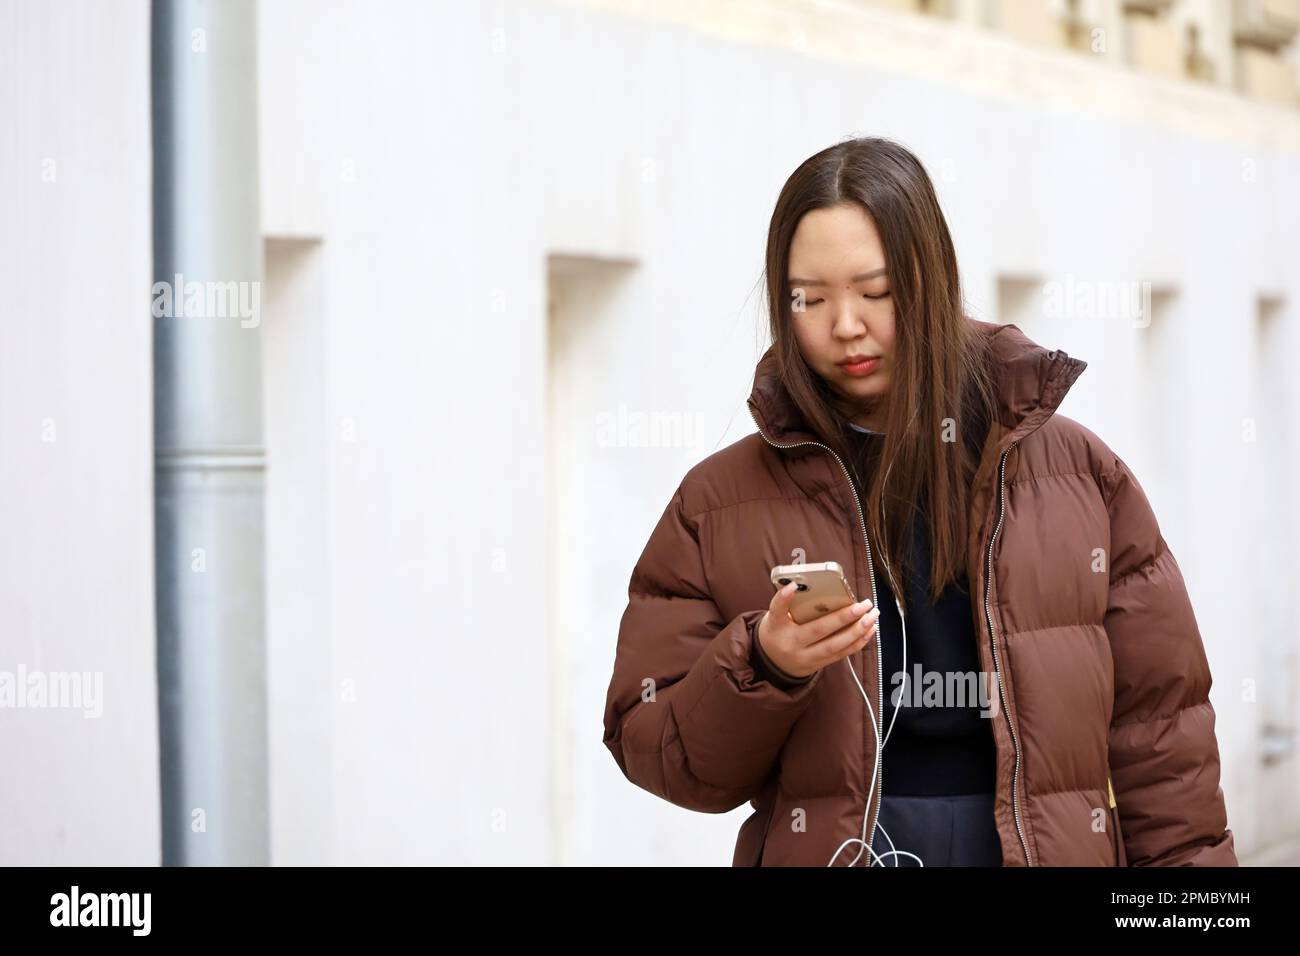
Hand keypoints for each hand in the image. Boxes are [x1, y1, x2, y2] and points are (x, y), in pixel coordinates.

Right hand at [756, 583, 878, 679]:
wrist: (772, 662)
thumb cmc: (777, 631)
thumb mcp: (775, 617)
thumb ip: (789, 604)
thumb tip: (810, 586)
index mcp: (777, 628)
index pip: (777, 611)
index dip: (784, 598)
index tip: (794, 585)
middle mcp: (791, 644)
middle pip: (818, 630)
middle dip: (844, 616)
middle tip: (864, 604)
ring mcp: (806, 657)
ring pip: (835, 645)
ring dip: (857, 630)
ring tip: (872, 616)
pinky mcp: (818, 664)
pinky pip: (841, 654)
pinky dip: (858, 642)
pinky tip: (869, 630)